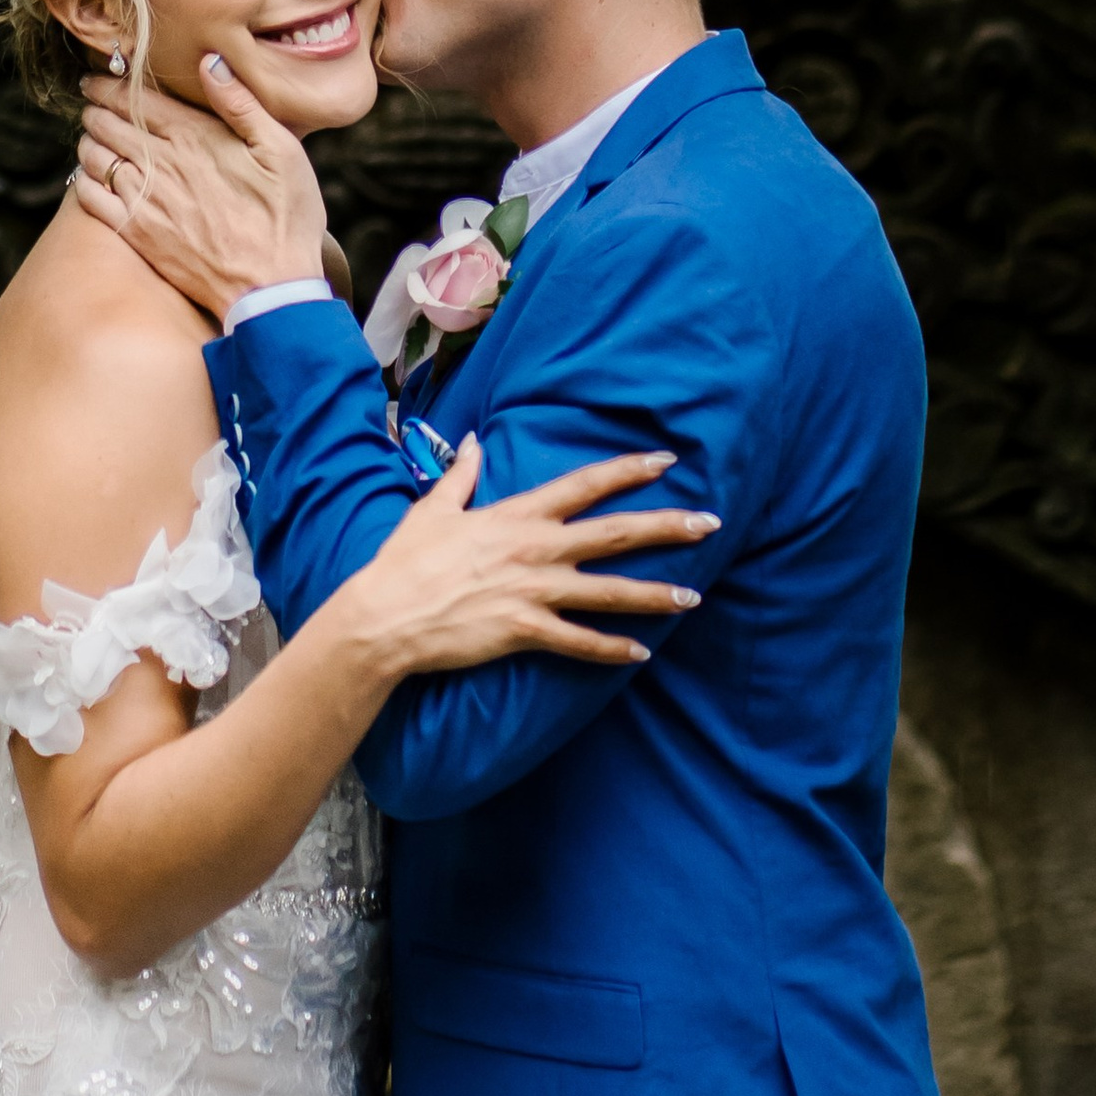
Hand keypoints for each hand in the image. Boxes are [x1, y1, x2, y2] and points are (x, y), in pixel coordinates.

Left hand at [74, 56, 325, 320]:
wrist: (271, 287)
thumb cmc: (285, 217)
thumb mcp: (282, 151)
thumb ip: (241, 104)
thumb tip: (209, 62)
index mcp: (195, 138)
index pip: (137, 100)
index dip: (110, 85)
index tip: (96, 78)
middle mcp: (162, 165)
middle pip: (109, 125)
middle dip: (95, 109)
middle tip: (90, 103)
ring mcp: (145, 201)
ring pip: (95, 158)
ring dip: (88, 141)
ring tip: (90, 135)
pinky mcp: (137, 234)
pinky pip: (91, 200)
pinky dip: (83, 181)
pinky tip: (88, 177)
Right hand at [340, 439, 719, 676]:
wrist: (385, 615)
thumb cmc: (406, 562)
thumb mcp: (434, 508)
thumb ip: (462, 475)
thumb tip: (472, 442)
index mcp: (518, 515)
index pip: (587, 484)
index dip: (629, 470)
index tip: (667, 461)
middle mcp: (536, 549)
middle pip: (616, 533)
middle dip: (667, 527)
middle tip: (711, 523)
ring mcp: (534, 591)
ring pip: (609, 590)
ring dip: (655, 594)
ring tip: (694, 596)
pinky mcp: (524, 631)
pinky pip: (579, 642)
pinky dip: (613, 649)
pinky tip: (642, 653)